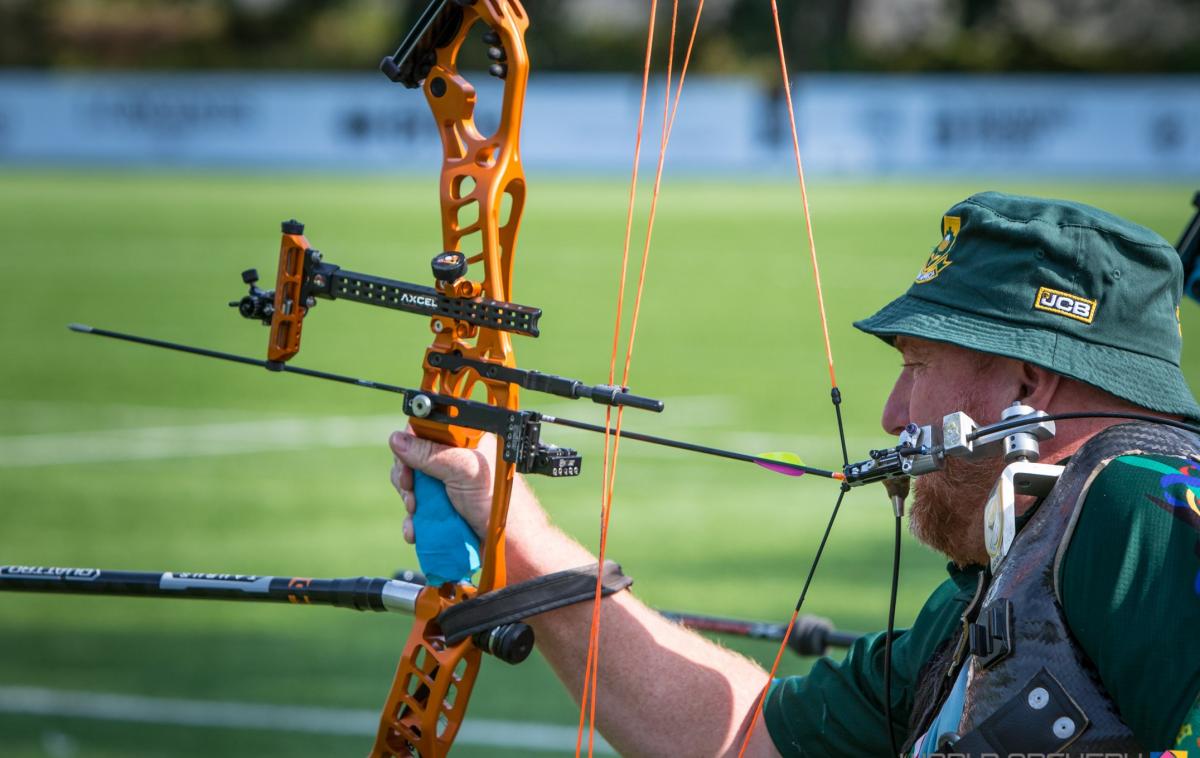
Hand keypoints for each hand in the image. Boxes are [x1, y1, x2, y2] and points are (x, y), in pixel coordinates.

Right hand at [389, 428, 497, 542]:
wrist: (508, 544)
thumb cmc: (496, 502)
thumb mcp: (462, 470)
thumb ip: (430, 453)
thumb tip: (397, 440)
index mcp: (465, 442)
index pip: (427, 431)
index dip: (410, 445)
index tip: (407, 463)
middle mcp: (455, 460)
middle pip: (413, 458)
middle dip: (407, 477)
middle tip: (411, 491)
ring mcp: (447, 485)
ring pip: (413, 485)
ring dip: (408, 500)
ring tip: (415, 511)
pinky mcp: (443, 508)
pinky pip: (418, 509)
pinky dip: (413, 520)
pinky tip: (415, 530)